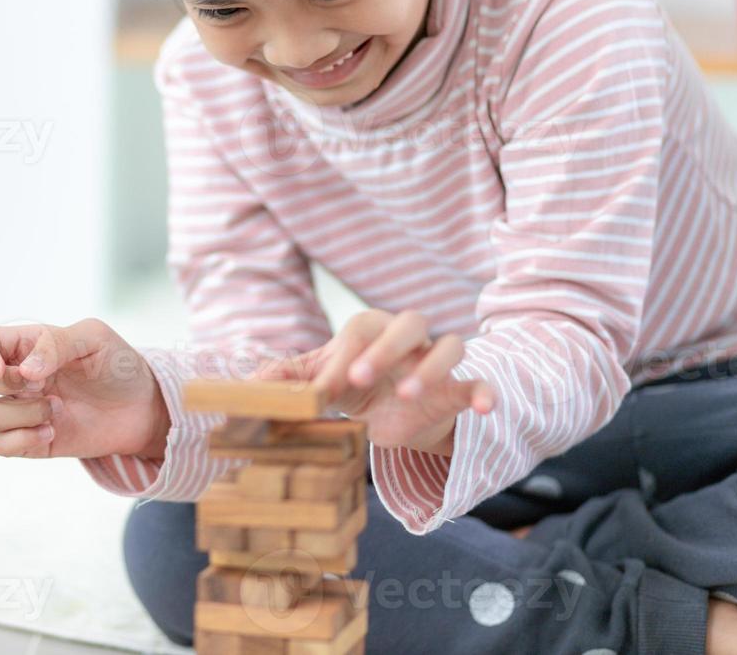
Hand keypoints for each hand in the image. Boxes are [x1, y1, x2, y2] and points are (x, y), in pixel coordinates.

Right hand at [0, 317, 168, 461]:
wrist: (143, 409)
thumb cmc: (118, 365)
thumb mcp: (94, 339)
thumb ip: (56, 344)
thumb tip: (23, 371)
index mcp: (27, 345)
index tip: (2, 369)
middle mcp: (17, 376)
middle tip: (36, 385)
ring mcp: (22, 409)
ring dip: (21, 414)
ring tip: (57, 409)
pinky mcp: (31, 440)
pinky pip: (0, 445)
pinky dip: (20, 441)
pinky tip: (52, 432)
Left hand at [255, 309, 495, 455]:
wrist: (394, 415)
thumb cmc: (355, 388)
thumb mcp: (321, 384)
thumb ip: (288, 380)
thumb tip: (250, 384)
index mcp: (370, 330)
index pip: (357, 332)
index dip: (341, 359)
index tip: (324, 394)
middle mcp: (408, 338)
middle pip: (408, 321)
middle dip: (385, 348)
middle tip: (359, 379)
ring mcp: (437, 361)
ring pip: (448, 345)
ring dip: (430, 368)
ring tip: (408, 396)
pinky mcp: (460, 388)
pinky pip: (480, 381)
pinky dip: (486, 390)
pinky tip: (485, 407)